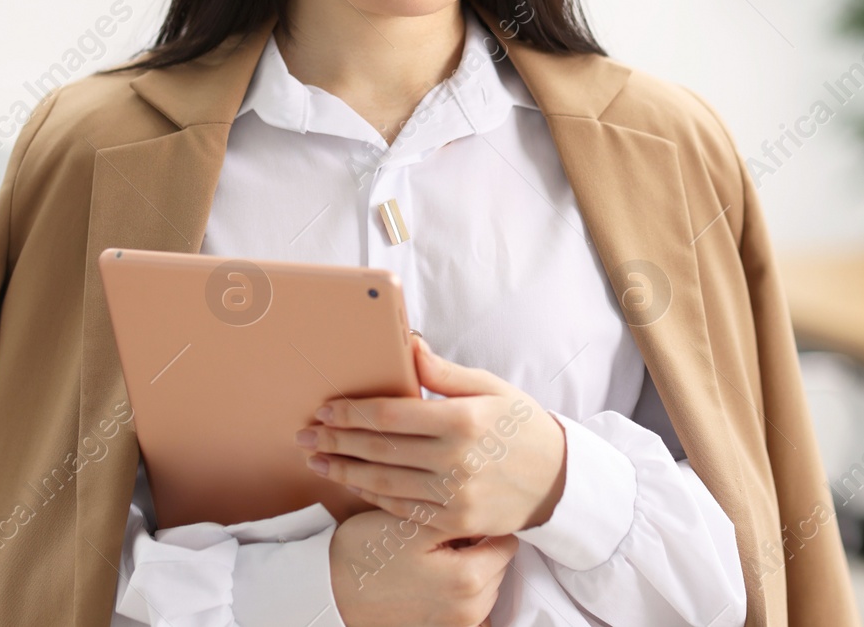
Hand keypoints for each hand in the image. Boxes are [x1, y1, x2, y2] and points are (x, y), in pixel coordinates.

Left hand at [299, 334, 567, 540]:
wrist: (558, 479)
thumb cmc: (521, 425)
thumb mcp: (489, 387)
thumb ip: (443, 372)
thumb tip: (408, 343)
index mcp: (463, 420)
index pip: (390, 416)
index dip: (351, 413)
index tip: (324, 409)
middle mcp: (456, 460)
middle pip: (379, 450)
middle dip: (335, 441)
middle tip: (305, 434)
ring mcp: (454, 496)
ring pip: (383, 483)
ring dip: (343, 471)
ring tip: (317, 460)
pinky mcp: (454, 521)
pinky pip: (401, 508)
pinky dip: (371, 495)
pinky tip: (351, 482)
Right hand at [329, 507, 515, 626]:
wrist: (328, 590)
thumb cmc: (367, 553)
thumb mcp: (415, 522)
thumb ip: (461, 516)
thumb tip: (494, 513)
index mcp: (469, 578)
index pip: (506, 541)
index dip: (484, 522)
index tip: (462, 515)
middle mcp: (471, 611)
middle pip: (498, 566)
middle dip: (477, 547)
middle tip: (443, 535)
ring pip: (485, 586)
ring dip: (468, 568)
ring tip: (432, 556)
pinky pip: (470, 611)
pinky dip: (459, 594)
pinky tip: (433, 580)